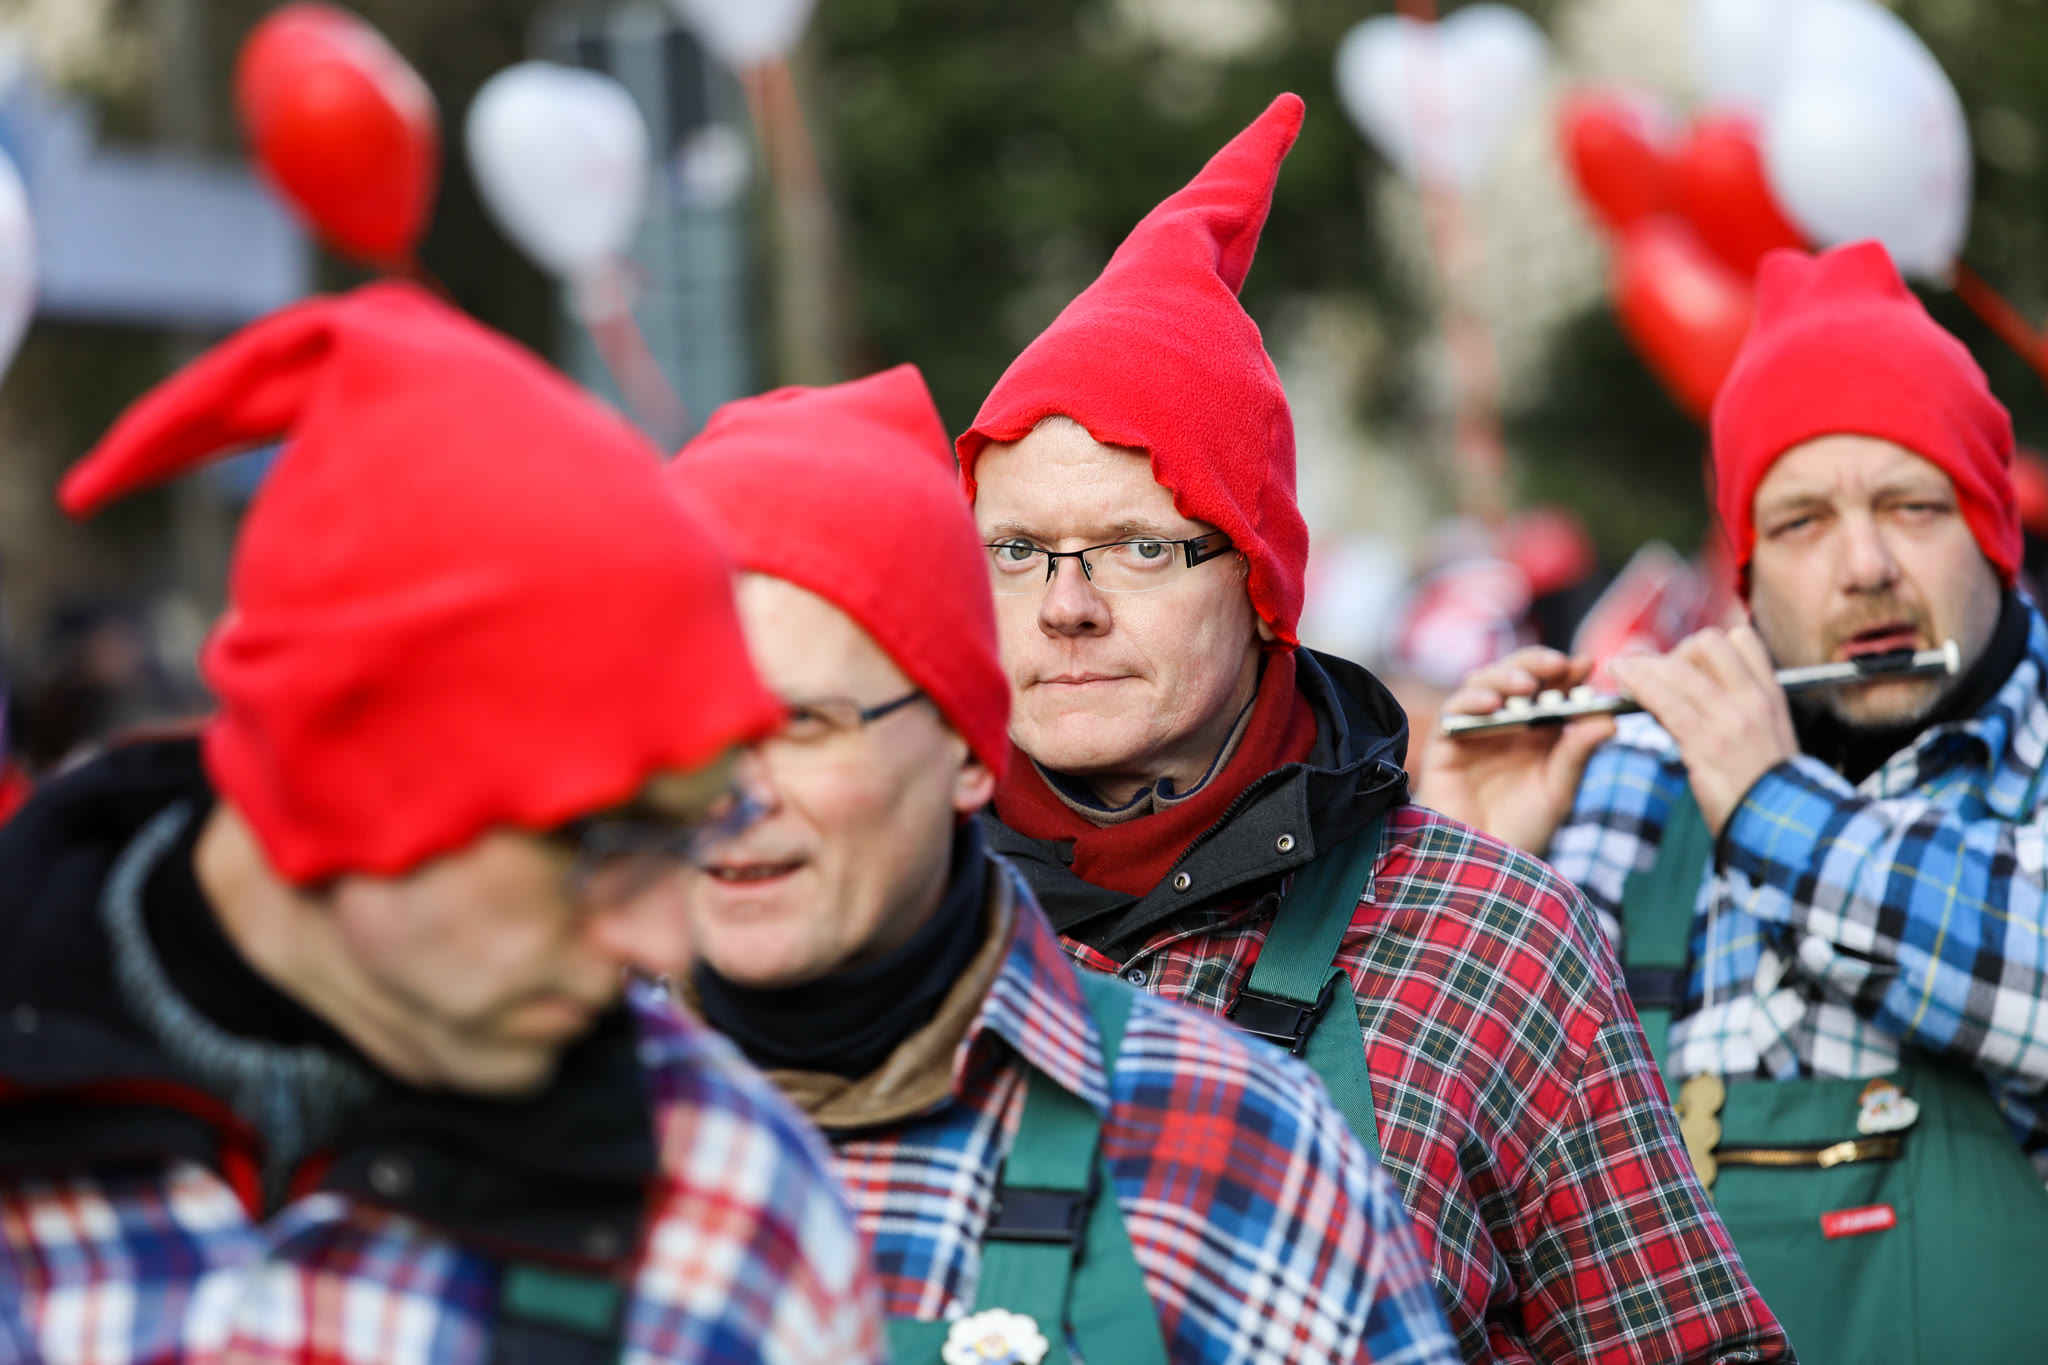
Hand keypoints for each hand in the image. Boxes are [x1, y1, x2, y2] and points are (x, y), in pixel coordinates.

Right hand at [1416, 647, 1616, 853]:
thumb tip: (1609, 720)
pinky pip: (1454, 712)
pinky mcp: (1445, 744)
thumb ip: (1578, 754)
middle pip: (1516, 675)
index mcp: (1537, 730)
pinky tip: (1492, 704)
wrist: (1486, 864)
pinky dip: (1471, 702)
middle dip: (1537, 664)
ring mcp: (1474, 730)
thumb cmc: (1524, 829)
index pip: (1551, 688)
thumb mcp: (1559, 790)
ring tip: (1527, 685)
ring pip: (1483, 683)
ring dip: (1505, 676)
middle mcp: (1505, 723)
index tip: (1587, 664)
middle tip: (1559, 664)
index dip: (1567, 672)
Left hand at [1607, 625, 1797, 834]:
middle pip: (1707, 643)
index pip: (1741, 639)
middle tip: (1651, 673)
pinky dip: (1636, 683)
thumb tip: (1682, 693)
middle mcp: (1753, 700)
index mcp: (1770, 696)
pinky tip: (1620, 677)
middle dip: (1673, 652)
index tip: (1681, 663)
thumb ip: (1731, 712)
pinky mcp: (1706, 743)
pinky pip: (1665, 701)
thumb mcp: (1763, 740)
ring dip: (1642, 664)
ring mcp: (1731, 719)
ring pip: (1679, 669)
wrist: (1780, 829)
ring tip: (1620, 669)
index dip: (1704, 646)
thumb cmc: (1765, 791)